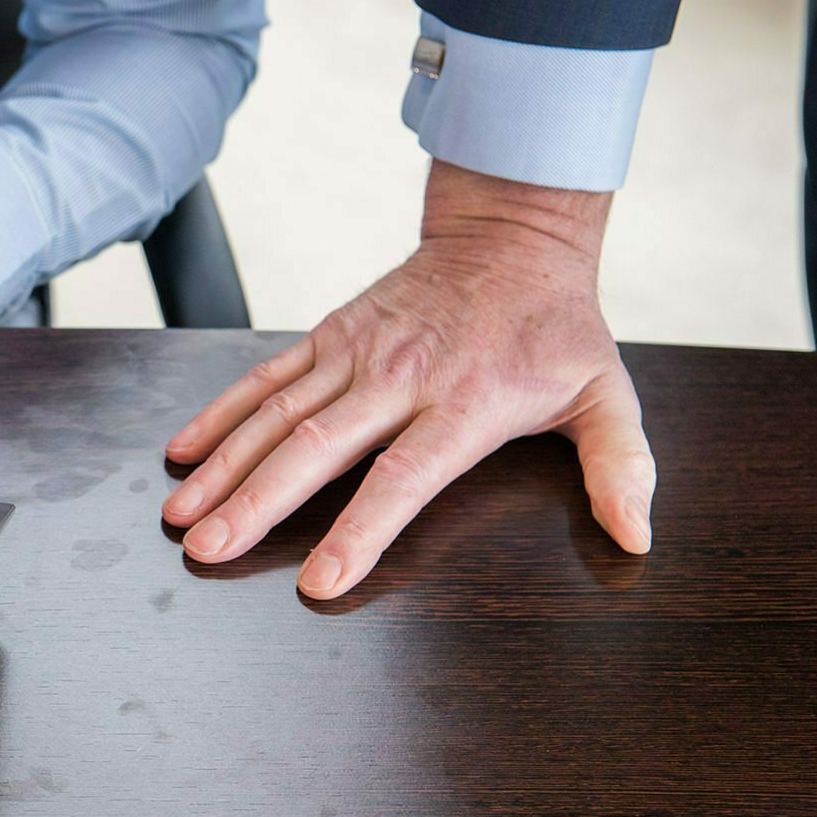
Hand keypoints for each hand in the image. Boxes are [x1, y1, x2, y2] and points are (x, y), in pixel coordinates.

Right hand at [161, 161, 654, 599]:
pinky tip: (182, 453)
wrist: (510, 235)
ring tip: (180, 516)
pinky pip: (265, 378)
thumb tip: (636, 537)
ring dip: (224, 467)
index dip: (361, 531)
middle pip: (316, 450)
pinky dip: (221, 414)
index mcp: (465, 404)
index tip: (320, 580)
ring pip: (276, 416)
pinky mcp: (329, 335)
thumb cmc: (555, 327)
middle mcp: (401, 378)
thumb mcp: (607, 393)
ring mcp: (356, 353)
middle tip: (208, 550)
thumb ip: (621, 467)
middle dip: (256, 504)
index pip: (403, 478)